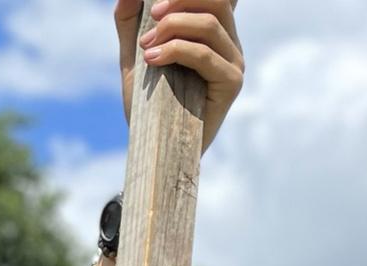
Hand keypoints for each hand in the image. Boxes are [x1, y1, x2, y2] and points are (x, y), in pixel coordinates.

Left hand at [115, 0, 243, 151]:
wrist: (154, 150)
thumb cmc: (148, 106)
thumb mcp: (135, 57)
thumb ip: (131, 22)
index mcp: (213, 33)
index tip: (154, 3)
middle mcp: (229, 43)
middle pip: (215, 0)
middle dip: (178, 1)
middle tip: (150, 17)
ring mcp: (234, 62)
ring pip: (208, 25)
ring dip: (172, 28)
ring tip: (146, 47)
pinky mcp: (231, 82)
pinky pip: (204, 54)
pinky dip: (176, 50)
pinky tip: (152, 59)